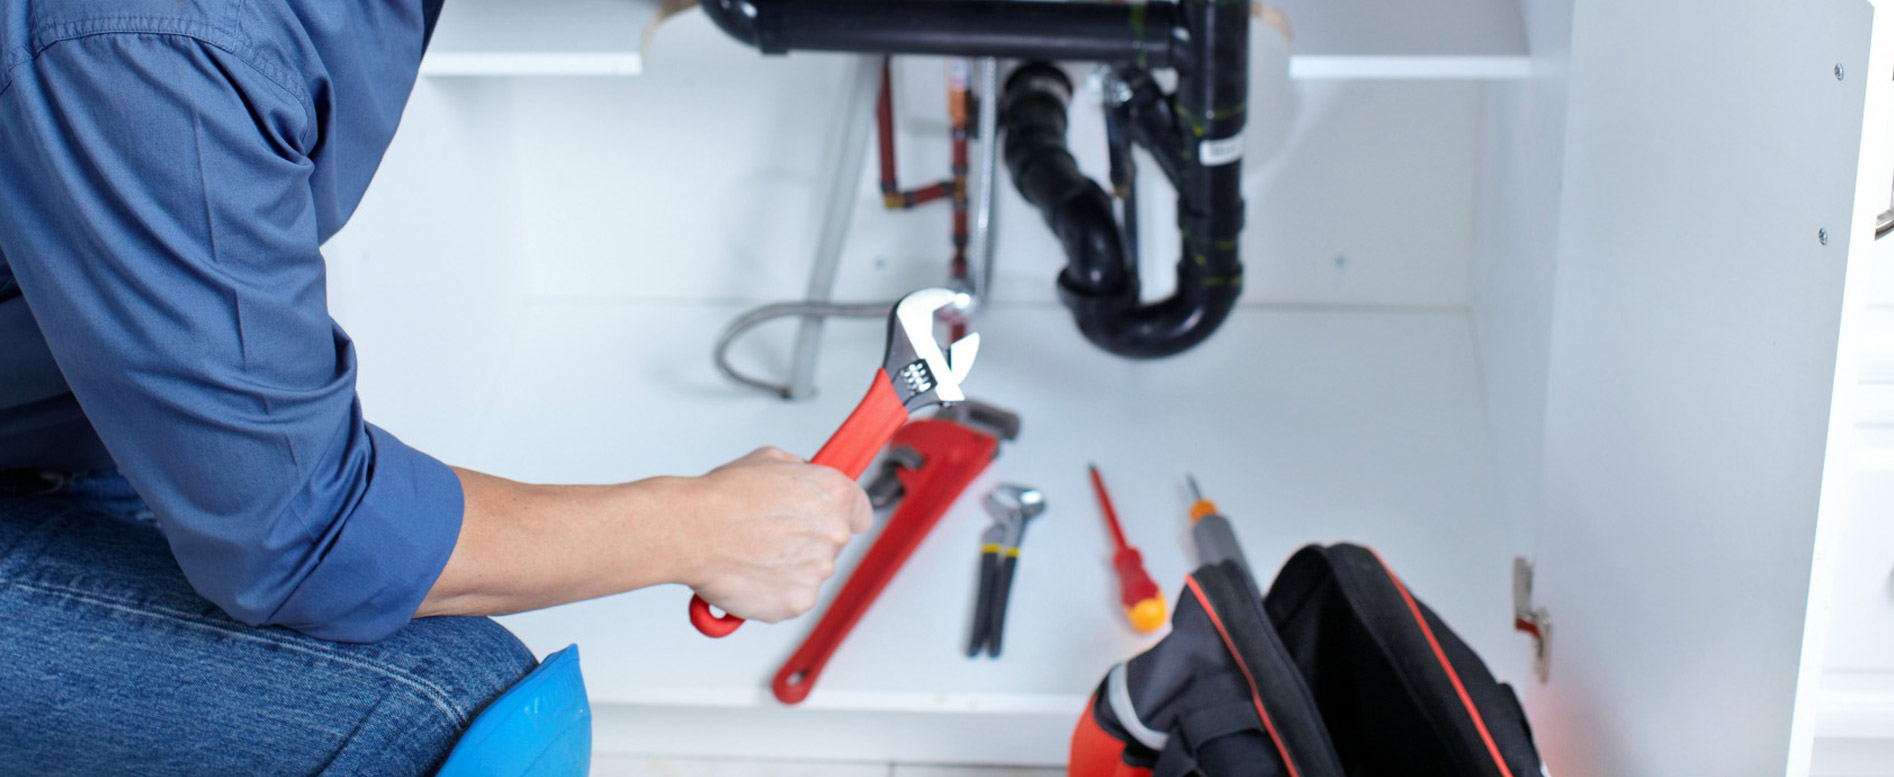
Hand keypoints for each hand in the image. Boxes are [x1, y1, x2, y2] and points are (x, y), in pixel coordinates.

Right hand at [679, 447, 873, 622]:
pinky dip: (772, 591)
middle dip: (806, 540)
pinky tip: (749, 573)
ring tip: (752, 551)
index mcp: (835, 496)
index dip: (841, 515)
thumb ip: (801, 473)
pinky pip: (791, 597)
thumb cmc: (724, 497)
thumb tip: (804, 480)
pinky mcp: (797, 601)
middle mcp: (834, 535)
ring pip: (810, 572)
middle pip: (832, 544)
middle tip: (770, 534)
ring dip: (788, 567)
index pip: (861, 513)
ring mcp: (817, 572)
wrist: (692, 531)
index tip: (826, 519)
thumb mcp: (770, 460)